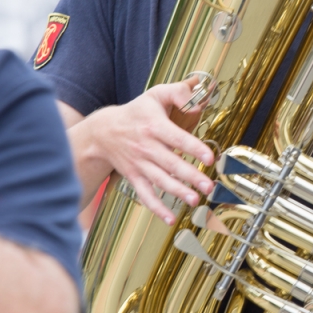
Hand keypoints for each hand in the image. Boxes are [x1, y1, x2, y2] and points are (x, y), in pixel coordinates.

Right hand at [86, 81, 214, 224]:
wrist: (103, 131)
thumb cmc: (136, 112)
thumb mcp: (155, 95)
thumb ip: (179, 93)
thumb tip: (198, 99)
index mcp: (154, 126)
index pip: (176, 138)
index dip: (193, 147)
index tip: (209, 157)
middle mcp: (147, 147)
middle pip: (170, 163)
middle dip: (190, 175)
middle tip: (208, 186)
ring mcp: (140, 164)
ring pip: (160, 181)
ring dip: (177, 192)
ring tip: (195, 200)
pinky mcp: (134, 177)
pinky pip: (145, 195)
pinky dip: (157, 208)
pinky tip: (170, 219)